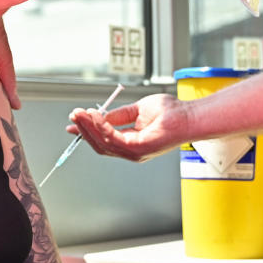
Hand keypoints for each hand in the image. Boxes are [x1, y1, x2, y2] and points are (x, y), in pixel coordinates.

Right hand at [67, 94, 190, 161]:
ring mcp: (135, 152)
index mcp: (132, 142)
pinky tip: (95, 116)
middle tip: (74, 115)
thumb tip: (102, 115)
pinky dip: (101, 127)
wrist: (189, 116)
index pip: (104, 140)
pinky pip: (113, 139)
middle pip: (100, 144)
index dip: (87, 132)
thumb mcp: (139, 109)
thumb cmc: (172, 113)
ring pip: (104, 142)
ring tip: (81, 114)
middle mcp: (132, 151)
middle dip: (85, 129)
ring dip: (89, 127)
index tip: (74, 122)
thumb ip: (120, 114)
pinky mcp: (139, 148)